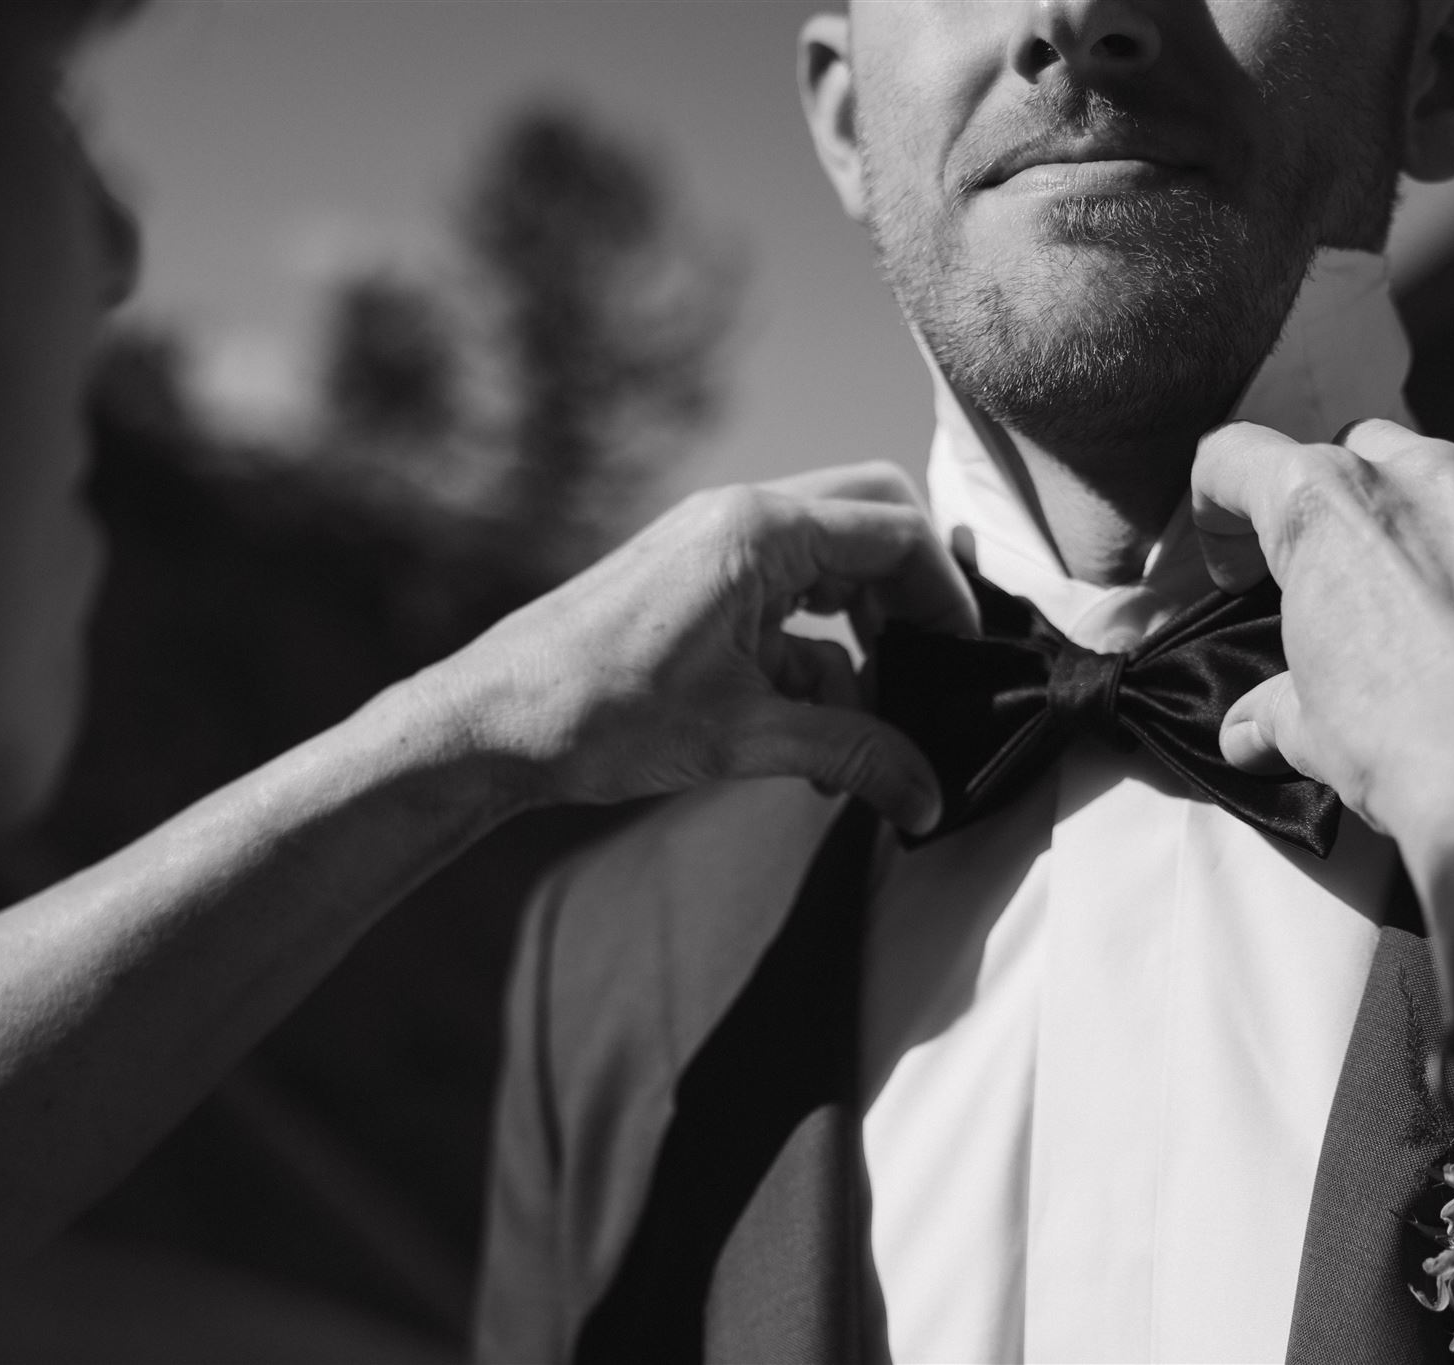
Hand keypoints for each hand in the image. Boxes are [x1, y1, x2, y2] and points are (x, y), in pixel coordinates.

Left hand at [436, 463, 977, 833]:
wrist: (490, 724)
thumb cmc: (600, 715)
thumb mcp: (744, 737)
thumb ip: (852, 753)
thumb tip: (928, 797)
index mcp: (757, 532)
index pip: (895, 532)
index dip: (945, 598)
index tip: (963, 664)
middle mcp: (739, 520)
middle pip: (870, 521)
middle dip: (911, 595)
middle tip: (927, 667)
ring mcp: (713, 548)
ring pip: (829, 565)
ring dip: (862, 633)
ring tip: (871, 717)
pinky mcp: (694, 586)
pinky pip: (783, 601)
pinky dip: (813, 655)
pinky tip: (814, 732)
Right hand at [1190, 418, 1453, 879]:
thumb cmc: (1402, 740)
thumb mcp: (1307, 726)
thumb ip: (1273, 708)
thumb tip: (1249, 732)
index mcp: (1324, 503)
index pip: (1232, 457)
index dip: (1211, 513)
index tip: (1228, 575)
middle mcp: (1413, 481)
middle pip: (1341, 452)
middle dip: (1319, 506)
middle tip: (1307, 582)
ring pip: (1425, 479)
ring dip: (1395, 526)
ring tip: (1383, 607)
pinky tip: (1450, 640)